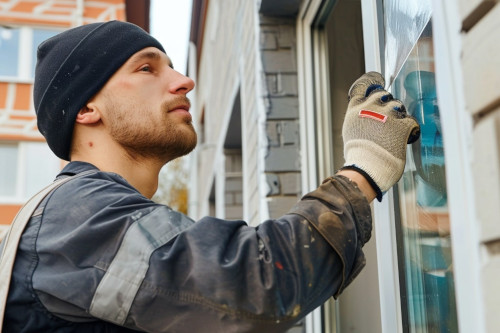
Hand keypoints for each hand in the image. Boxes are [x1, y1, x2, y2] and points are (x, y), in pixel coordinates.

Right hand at [341, 72, 419, 200]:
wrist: (366, 170)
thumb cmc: (358, 157)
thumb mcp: (350, 132)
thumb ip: (359, 118)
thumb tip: (367, 115)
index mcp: (355, 110)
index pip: (362, 86)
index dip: (371, 81)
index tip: (378, 80)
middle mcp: (370, 108)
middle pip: (382, 94)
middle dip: (387, 102)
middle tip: (389, 116)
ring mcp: (386, 115)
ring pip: (398, 105)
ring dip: (399, 115)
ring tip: (395, 130)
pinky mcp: (401, 125)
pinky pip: (411, 121)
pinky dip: (410, 129)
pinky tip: (407, 137)